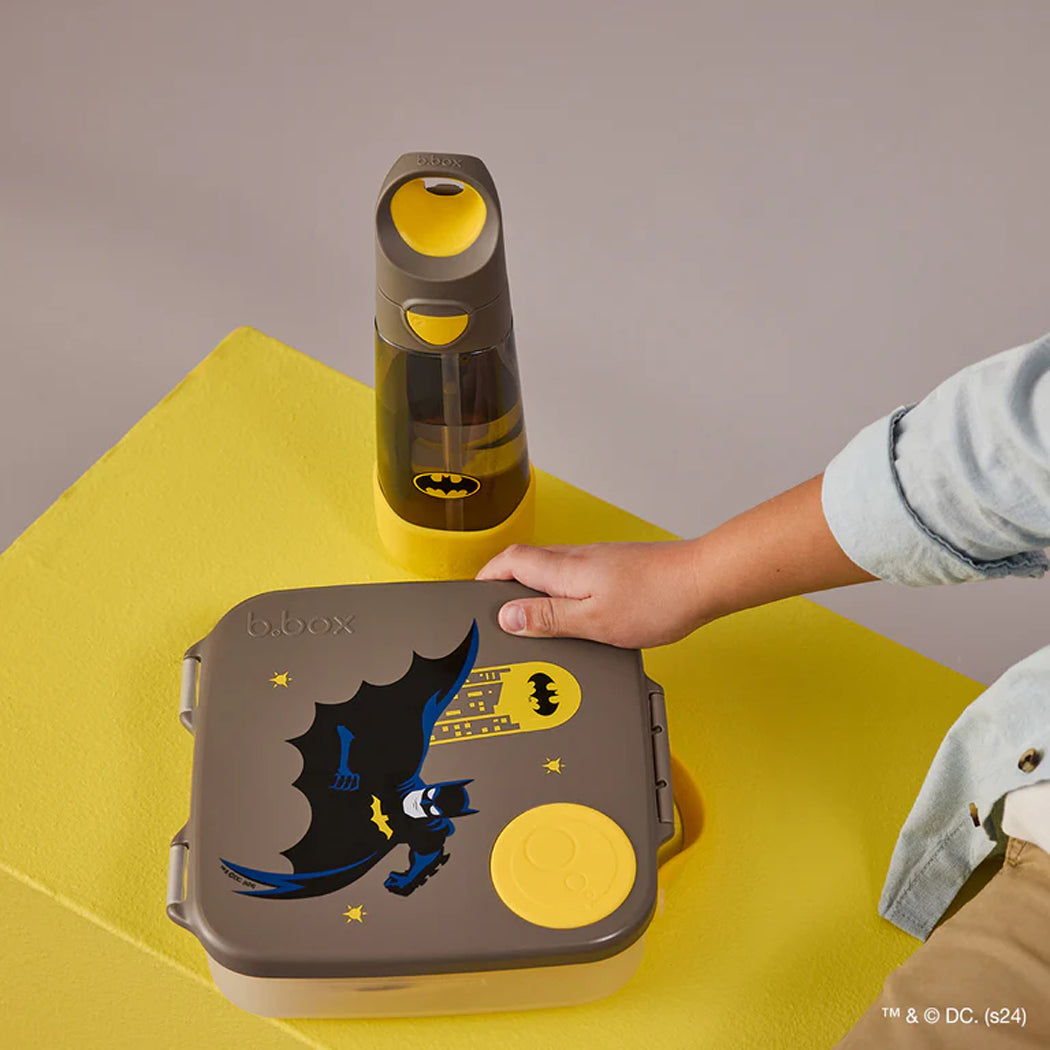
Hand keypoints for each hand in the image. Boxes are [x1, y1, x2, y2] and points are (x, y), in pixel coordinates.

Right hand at [475, 541, 707, 647]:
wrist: (703, 580)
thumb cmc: (657, 600)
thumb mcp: (593, 621)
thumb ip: (548, 618)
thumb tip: (507, 616)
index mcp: (565, 569)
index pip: (510, 561)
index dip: (487, 577)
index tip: (473, 594)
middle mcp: (578, 557)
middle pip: (528, 562)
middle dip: (506, 583)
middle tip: (496, 609)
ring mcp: (599, 559)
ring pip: (552, 567)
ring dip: (534, 586)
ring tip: (530, 615)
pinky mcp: (618, 566)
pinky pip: (576, 574)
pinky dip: (561, 590)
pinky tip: (573, 610)